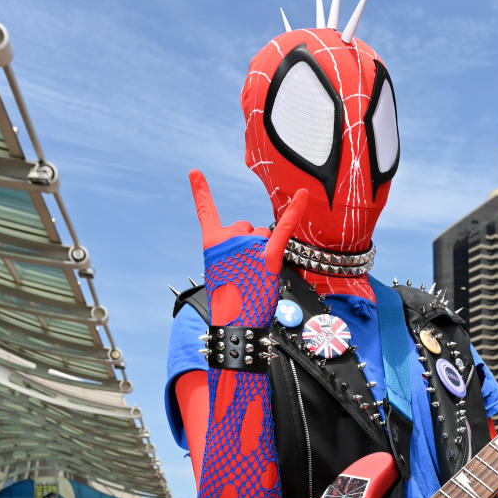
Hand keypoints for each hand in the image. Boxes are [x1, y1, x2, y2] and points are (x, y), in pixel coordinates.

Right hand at [188, 170, 307, 325]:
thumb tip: (255, 238)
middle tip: (245, 273)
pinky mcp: (268, 256)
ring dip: (263, 252)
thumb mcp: (221, 272)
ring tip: (256, 275)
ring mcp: (248, 246)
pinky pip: (284, 229)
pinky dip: (295, 211)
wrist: (234, 324)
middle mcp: (229, 237)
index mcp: (211, 242)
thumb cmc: (229, 302)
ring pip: (263, 235)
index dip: (201, 192)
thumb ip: (232, 251)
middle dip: (249, 247)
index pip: (206, 212)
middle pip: (247, 228)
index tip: (196, 172)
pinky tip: (302, 194)